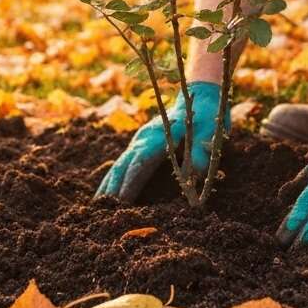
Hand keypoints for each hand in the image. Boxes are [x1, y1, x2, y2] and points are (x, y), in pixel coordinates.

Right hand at [96, 81, 224, 201]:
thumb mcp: (210, 131)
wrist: (200, 94)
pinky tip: (107, 192)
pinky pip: (124, 163)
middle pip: (123, 165)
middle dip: (113, 188)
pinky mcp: (142, 144)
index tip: (121, 202)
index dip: (130, 183)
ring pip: (119, 165)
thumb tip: (196, 176)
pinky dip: (114, 178)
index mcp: (159, 136)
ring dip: (108, 185)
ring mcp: (141, 140)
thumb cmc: (206, 114)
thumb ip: (202, 152)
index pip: (140, 162)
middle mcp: (144, 138)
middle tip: (102, 212)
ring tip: (98, 205)